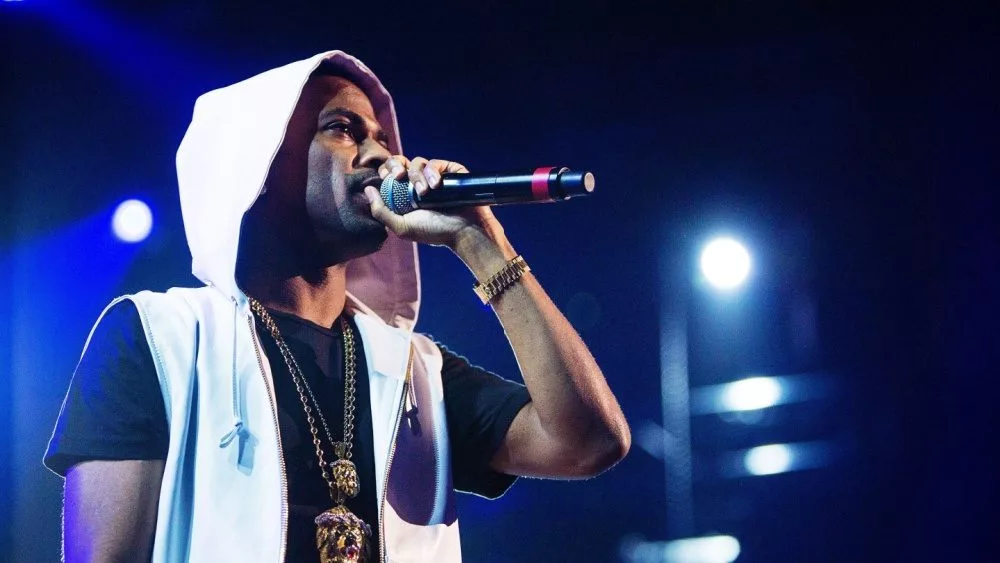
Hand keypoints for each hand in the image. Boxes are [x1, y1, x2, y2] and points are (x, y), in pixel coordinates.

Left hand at [364, 155, 500, 247]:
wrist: (463, 231)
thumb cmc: (434, 232)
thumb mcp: (402, 227)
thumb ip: (381, 211)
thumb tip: (368, 189)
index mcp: (404, 193)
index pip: (389, 173)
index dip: (386, 170)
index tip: (388, 178)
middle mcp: (418, 182)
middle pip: (400, 161)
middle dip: (397, 165)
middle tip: (399, 177)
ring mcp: (435, 176)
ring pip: (418, 162)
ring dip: (418, 176)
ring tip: (425, 192)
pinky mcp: (450, 171)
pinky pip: (436, 162)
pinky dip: (433, 171)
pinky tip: (437, 185)